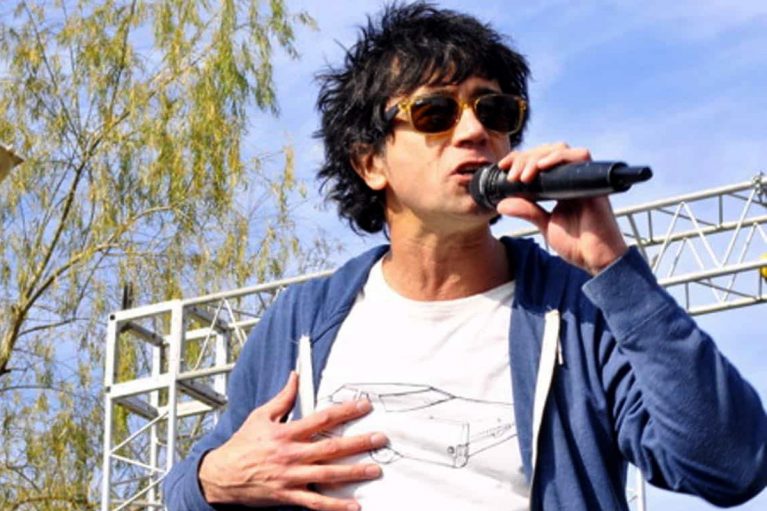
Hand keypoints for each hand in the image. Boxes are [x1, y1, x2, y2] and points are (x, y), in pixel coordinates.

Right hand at [198, 372, 387, 510]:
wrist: (220, 476)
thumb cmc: (241, 445)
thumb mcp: (260, 416)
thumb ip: (283, 398)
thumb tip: (296, 376)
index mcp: (286, 433)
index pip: (322, 418)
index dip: (345, 411)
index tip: (364, 406)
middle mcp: (291, 454)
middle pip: (330, 448)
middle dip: (358, 443)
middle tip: (379, 439)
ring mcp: (290, 477)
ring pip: (327, 474)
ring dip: (353, 473)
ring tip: (374, 470)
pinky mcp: (288, 495)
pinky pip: (315, 502)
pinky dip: (335, 505)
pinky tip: (354, 505)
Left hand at [495, 142, 627, 274]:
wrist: (596, 259)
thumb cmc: (576, 244)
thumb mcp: (544, 224)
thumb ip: (526, 211)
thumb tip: (501, 204)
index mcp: (559, 186)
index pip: (539, 160)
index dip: (520, 158)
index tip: (503, 166)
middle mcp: (571, 179)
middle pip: (547, 151)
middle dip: (525, 158)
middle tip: (512, 176)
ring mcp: (582, 179)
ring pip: (560, 150)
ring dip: (537, 157)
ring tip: (523, 176)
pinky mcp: (593, 182)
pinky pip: (580, 157)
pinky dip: (558, 158)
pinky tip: (542, 166)